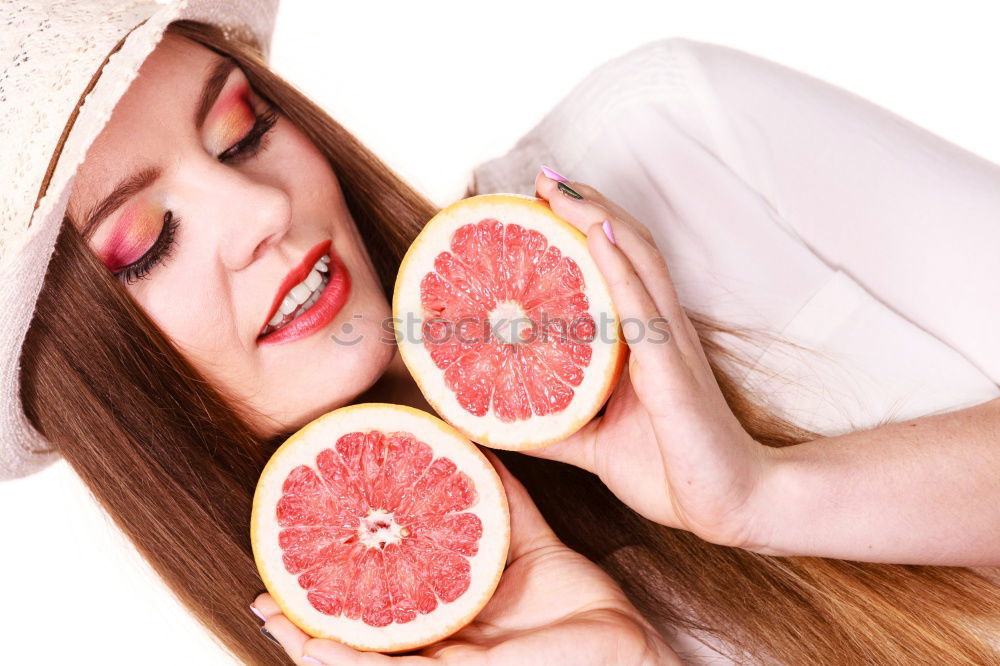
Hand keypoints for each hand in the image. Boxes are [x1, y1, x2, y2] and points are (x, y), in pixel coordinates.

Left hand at [250, 450, 677, 664]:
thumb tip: (306, 648)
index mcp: (434, 649)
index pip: (362, 622)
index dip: (316, 600)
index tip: (271, 569)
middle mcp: (455, 610)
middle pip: (398, 564)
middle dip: (363, 530)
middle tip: (323, 486)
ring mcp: (495, 577)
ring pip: (446, 523)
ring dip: (420, 490)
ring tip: (386, 450)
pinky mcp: (536, 549)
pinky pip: (509, 504)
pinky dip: (488, 473)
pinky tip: (466, 439)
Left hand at [528, 168, 775, 550]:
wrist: (732, 507)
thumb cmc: (672, 470)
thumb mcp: (594, 442)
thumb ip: (549, 426)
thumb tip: (494, 423)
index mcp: (646, 340)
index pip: (618, 266)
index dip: (586, 227)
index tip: (543, 202)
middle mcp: (660, 329)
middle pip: (627, 246)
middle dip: (586, 206)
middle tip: (542, 180)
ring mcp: (671, 344)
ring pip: (636, 260)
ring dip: (597, 216)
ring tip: (558, 190)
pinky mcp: (673, 370)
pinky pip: (643, 307)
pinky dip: (618, 265)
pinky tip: (594, 234)